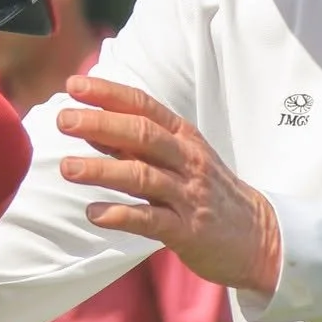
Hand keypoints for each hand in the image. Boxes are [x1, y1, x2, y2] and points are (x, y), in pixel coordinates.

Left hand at [57, 75, 280, 292]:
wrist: (258, 236)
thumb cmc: (208, 193)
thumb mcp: (179, 158)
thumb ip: (136, 145)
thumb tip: (89, 126)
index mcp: (183, 137)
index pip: (143, 106)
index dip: (108, 94)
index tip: (74, 85)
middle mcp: (187, 160)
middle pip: (142, 135)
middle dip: (100, 124)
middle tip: (63, 120)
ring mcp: (188, 195)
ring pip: (143, 176)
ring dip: (102, 170)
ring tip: (67, 168)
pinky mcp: (188, 231)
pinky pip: (151, 221)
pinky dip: (120, 215)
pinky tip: (93, 213)